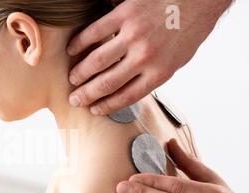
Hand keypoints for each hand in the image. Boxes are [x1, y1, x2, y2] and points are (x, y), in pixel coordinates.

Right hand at [66, 0, 232, 114]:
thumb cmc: (188, 29)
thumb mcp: (178, 60)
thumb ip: (154, 75)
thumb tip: (132, 88)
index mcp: (160, 72)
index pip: (126, 96)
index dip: (106, 106)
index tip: (94, 109)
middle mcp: (145, 57)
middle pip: (107, 83)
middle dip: (87, 94)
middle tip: (75, 99)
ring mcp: (134, 35)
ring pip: (97, 61)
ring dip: (80, 72)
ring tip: (72, 78)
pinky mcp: (125, 14)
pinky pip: (95, 32)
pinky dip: (80, 42)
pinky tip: (72, 49)